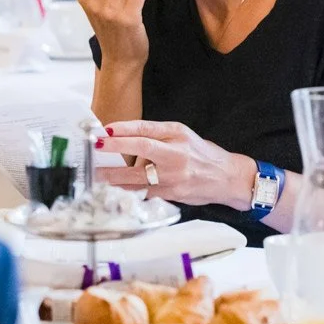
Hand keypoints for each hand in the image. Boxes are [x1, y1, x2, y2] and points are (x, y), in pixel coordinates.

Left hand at [96, 120, 255, 210]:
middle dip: (115, 148)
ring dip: (114, 176)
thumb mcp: (183, 135)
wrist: (227, 178)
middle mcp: (176, 154)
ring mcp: (174, 176)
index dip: (123, 128)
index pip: (146, 129)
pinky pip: (145, 192)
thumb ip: (157, 136)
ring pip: (138, 176)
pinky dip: (128, 190)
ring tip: (96, 174)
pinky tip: (114, 189)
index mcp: (178, 134)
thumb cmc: (202, 155)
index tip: (105, 130)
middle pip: (141, 148)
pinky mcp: (172, 194)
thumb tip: (124, 140)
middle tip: (95, 148)